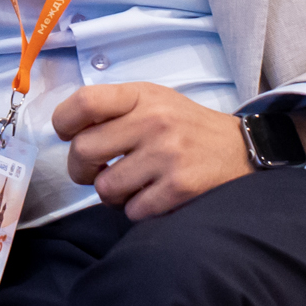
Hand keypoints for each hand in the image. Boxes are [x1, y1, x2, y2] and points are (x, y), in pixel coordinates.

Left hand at [55, 83, 258, 220]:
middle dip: (81, 169)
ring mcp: (166, 155)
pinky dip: (137, 209)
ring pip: (105, 188)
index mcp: (141, 95)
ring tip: (130, 184)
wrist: (242, 150)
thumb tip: (68, 132)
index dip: (64, 123)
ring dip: (112, 193)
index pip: (84, 102)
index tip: (68, 135)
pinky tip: (152, 196)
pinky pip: (132, 210)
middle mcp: (153, 121)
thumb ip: (115, 110)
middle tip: (95, 171)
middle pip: (83, 151)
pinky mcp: (179, 187)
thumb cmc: (185, 127)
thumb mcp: (153, 101)